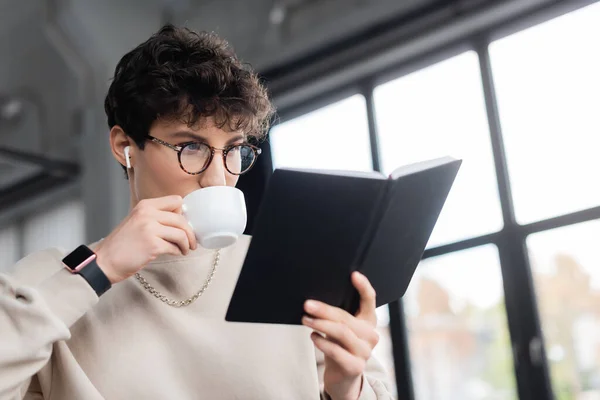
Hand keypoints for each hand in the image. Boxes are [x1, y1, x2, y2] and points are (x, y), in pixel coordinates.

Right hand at [93, 195, 197, 283]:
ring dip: (186, 244)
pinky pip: (174, 247)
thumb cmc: (122, 244)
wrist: (105, 261)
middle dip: (190, 232)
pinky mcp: (152, 245)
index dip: (183, 213)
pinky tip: (175, 254)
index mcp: (145, 205)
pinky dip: (178, 252)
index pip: (176, 201)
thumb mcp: (137, 221)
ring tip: (184, 250)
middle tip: (191, 242)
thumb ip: (155, 216)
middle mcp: (147, 214)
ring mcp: (150, 229)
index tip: (183, 224)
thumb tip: (181, 218)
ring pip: (181, 233)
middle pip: (181, 219)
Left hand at [302, 272, 378, 399]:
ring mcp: (365, 352)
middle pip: (346, 317)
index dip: (364, 286)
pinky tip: (313, 337)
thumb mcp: (340, 329)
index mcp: (369, 321)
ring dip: (320, 324)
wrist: (343, 378)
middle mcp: (371, 335)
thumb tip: (314, 301)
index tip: (353, 274)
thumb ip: (336, 316)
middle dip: (324, 309)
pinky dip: (322, 342)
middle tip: (307, 304)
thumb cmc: (339, 347)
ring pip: (341, 332)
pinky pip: (336, 351)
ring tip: (305, 319)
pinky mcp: (355, 366)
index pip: (370, 300)